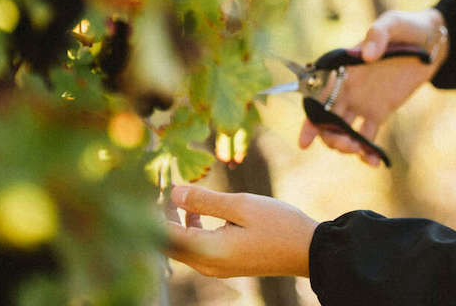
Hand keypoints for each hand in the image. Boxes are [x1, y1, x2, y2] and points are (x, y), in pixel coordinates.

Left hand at [164, 185, 316, 278]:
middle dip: (157, 218)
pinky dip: (187, 230)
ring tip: (172, 195)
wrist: (307, 250)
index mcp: (208, 251)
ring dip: (172, 224)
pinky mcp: (223, 264)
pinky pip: (194, 249)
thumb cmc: (278, 225)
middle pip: (167, 245)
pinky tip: (194, 211)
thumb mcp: (242, 206)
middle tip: (155, 189)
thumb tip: (174, 193)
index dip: (151, 213)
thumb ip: (205, 201)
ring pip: (180, 248)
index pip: (164, 236)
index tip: (148, 188)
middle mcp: (206, 265)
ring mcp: (215, 267)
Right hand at [298, 8, 448, 165]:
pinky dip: (367, 151)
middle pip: (327, 120)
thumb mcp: (393, 23)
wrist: (431, 41)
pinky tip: (374, 162)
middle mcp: (347, 88)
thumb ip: (377, 34)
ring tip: (360, 151)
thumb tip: (366, 54)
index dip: (309, 119)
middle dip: (330, 137)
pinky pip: (367, 136)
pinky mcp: (379, 112)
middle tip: (348, 145)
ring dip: (345, 145)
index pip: (317, 96)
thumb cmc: (406, 27)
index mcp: (342, 69)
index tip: (305, 141)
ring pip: (343, 131)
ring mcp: (361, 102)